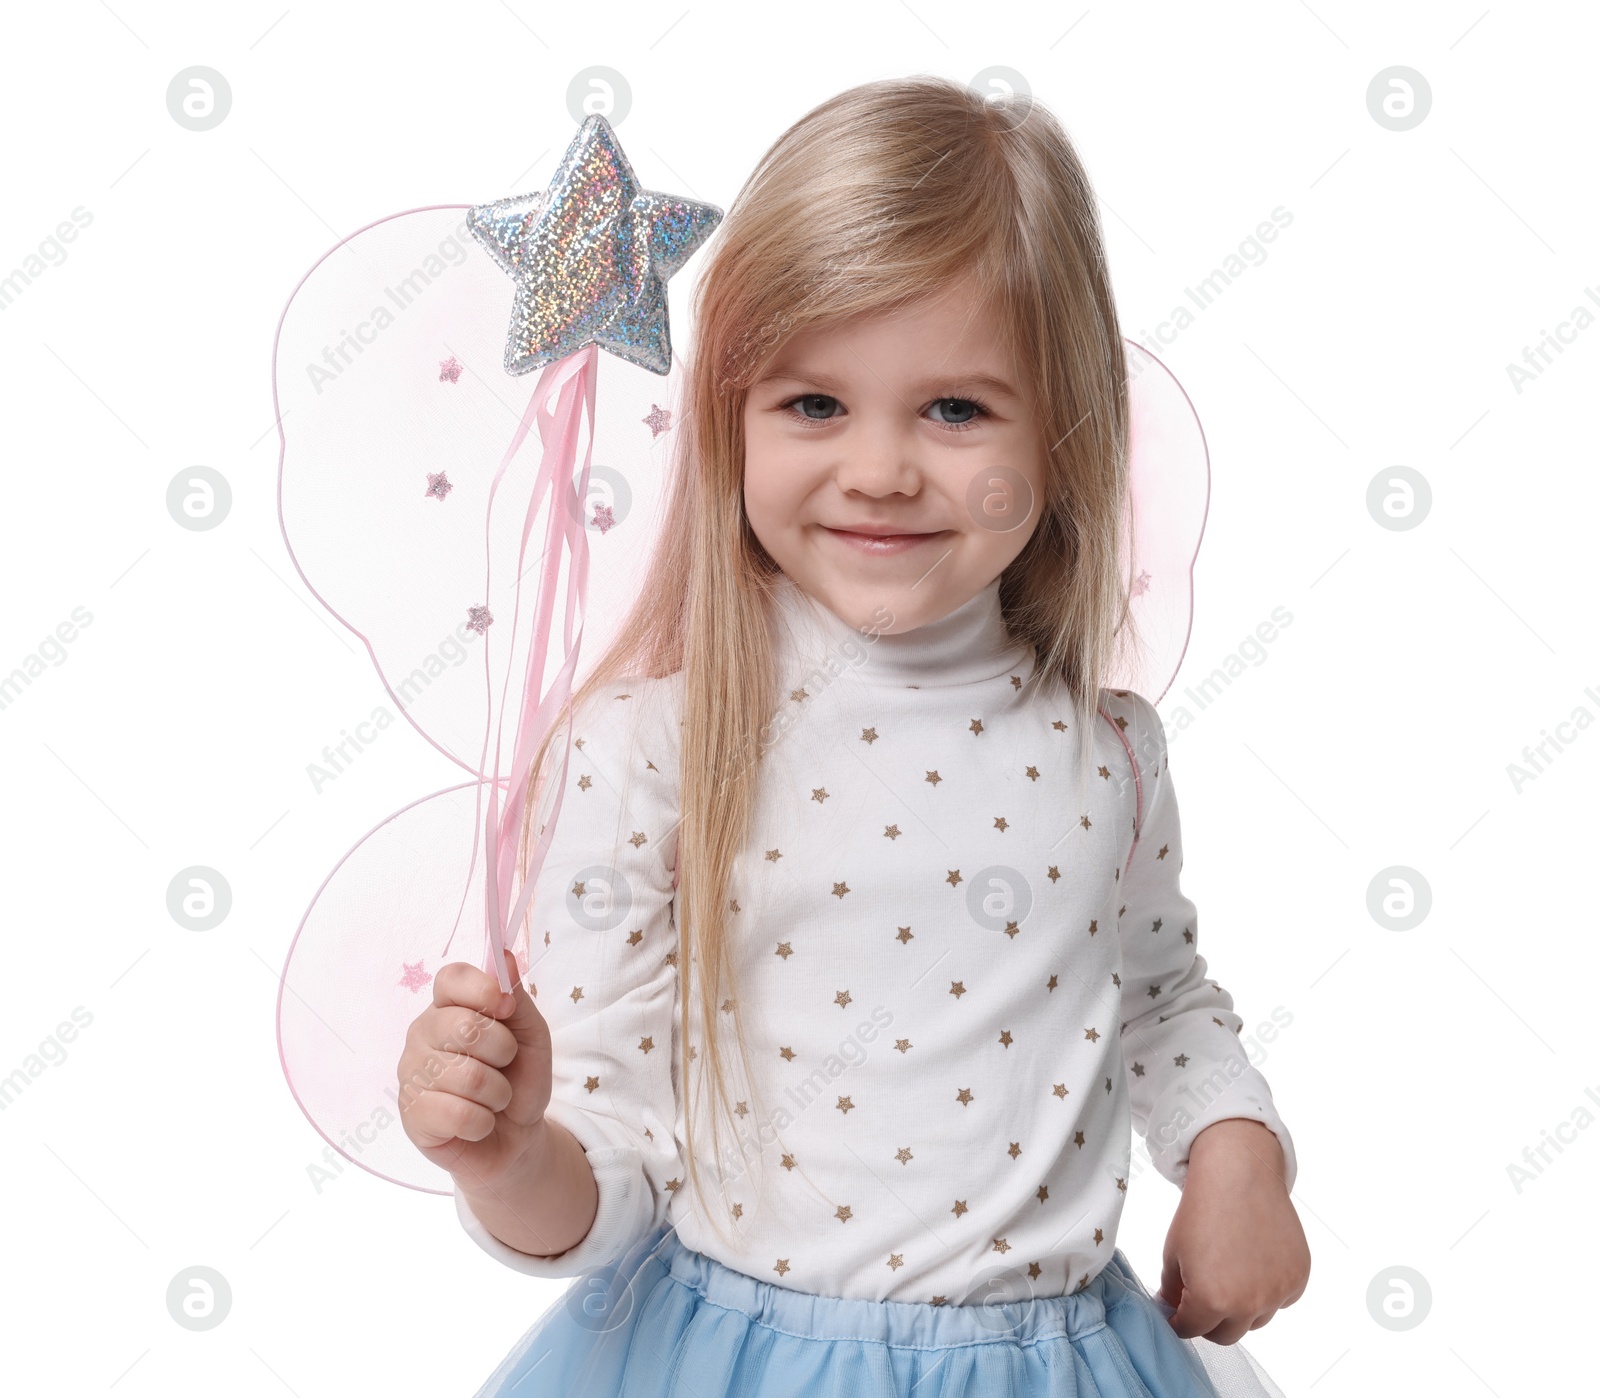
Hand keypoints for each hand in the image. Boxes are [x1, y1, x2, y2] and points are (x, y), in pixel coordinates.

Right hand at [396, 948, 552, 1186]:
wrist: (517, 1137)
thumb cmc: (519, 1079)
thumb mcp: (531, 1034)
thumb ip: (517, 998)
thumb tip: (507, 958)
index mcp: (448, 1007)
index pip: (450, 978)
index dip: (481, 989)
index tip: (506, 1008)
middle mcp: (421, 1034)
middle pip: (463, 1026)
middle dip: (503, 1051)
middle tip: (504, 1065)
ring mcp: (410, 1074)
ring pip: (466, 1076)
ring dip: (498, 1093)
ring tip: (494, 1099)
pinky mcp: (411, 1115)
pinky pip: (458, 1114)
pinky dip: (483, 1122)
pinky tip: (479, 1122)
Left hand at [1158, 1118, 1309, 1344]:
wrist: (1238, 1173)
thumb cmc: (1201, 1209)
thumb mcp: (1173, 1252)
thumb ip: (1173, 1290)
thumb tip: (1174, 1309)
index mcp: (1213, 1300)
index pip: (1192, 1331)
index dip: (1181, 1321)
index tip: (1179, 1313)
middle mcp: (1249, 1304)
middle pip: (1227, 1335)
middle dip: (1210, 1321)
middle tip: (1202, 1295)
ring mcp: (1278, 1292)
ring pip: (1256, 1319)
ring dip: (1242, 1308)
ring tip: (1231, 1271)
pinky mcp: (1298, 1278)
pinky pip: (1281, 1300)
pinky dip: (1268, 1290)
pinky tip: (1255, 1262)